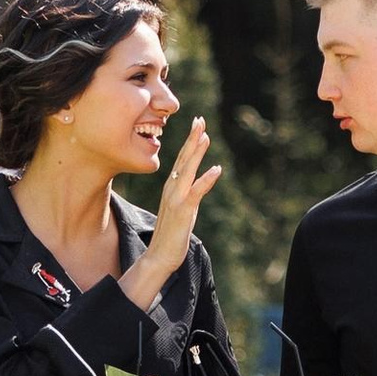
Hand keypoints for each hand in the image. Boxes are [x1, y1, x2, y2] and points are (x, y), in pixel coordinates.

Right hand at [126, 118, 221, 307]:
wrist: (159, 255)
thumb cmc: (171, 233)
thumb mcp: (180, 207)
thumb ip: (187, 193)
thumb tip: (197, 182)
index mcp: (172, 187)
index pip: (182, 159)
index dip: (190, 141)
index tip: (197, 124)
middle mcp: (172, 189)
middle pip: (183, 159)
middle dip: (192, 138)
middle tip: (200, 120)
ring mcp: (176, 199)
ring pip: (188, 170)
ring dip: (196, 152)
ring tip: (205, 135)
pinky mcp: (183, 211)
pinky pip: (196, 192)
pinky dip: (206, 180)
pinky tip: (217, 169)